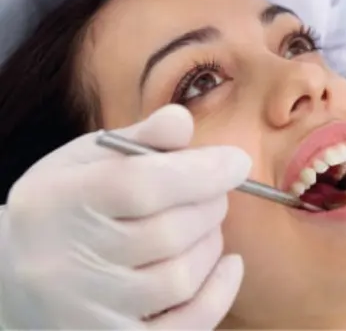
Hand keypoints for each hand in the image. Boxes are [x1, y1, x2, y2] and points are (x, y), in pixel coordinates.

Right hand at [0, 105, 251, 328]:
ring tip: (203, 227)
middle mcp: (63, 264)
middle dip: (209, 205)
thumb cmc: (68, 208)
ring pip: (181, 277)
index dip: (200, 172)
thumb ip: (139, 140)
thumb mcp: (87, 160)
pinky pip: (185, 326)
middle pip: (169, 232)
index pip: (139, 185)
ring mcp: (85, 313)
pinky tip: (227, 265)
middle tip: (213, 193)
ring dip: (211, 245)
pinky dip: (218, 293)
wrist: (14, 280)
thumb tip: (181, 122)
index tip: (237, 162)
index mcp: (56, 203)